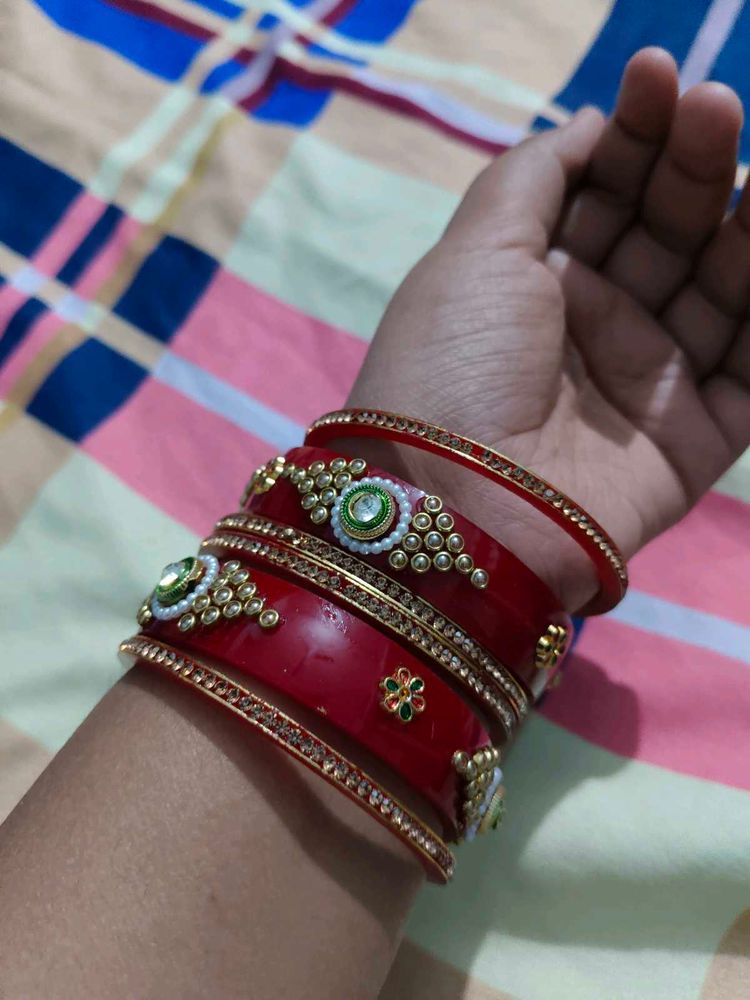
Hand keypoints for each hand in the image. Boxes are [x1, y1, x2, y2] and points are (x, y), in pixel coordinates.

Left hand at [347, 48, 749, 609]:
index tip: (658, 74)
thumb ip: (533, 178)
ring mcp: (646, 384)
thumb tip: (592, 123)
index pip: (602, 196)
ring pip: (719, 291)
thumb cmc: (453, 364)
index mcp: (534, 284)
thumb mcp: (472, 252)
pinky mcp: (693, 441)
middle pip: (664, 232)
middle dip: (689, 166)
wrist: (459, 503)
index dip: (633, 137)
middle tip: (715, 104)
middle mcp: (594, 328)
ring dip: (743, 225)